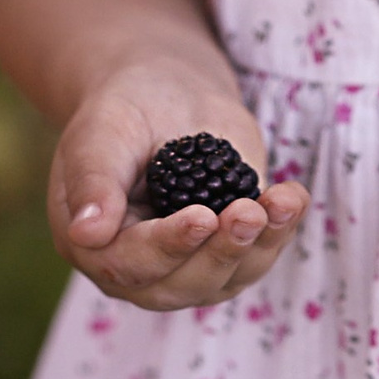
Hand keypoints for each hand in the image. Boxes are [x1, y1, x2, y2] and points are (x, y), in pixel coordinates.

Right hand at [47, 62, 307, 311]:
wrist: (164, 95)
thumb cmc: (123, 112)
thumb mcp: (99, 134)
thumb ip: (93, 181)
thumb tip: (86, 234)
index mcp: (94, 246)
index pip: (130, 264)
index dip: (168, 246)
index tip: (201, 217)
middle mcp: (141, 269)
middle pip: (184, 283)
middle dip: (221, 250)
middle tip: (248, 212)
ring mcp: (189, 266)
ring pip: (227, 277)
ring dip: (260, 244)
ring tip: (280, 202)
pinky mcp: (229, 251)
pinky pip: (258, 255)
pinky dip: (281, 229)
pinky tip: (292, 198)